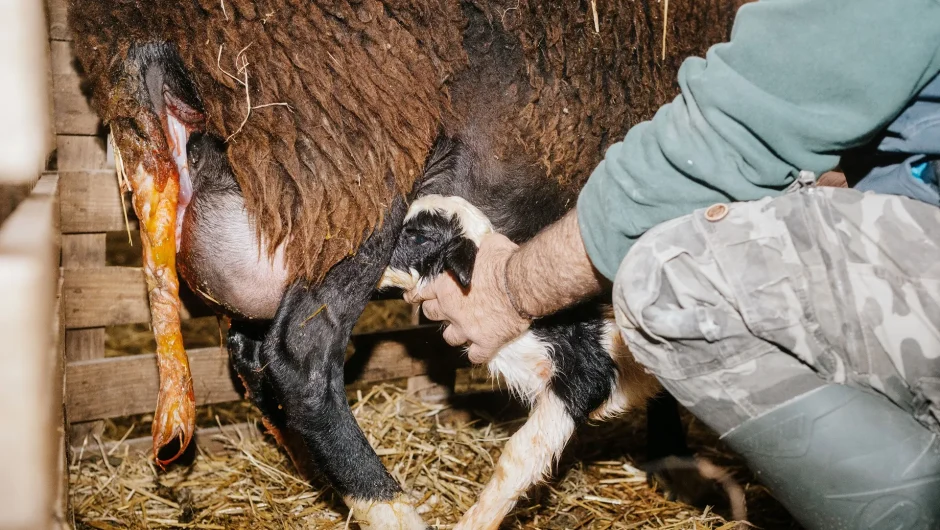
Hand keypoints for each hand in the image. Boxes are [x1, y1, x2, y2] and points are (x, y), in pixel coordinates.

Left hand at [406, 233, 530, 362]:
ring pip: (450, 338)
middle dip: (436, 312)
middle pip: (431, 315)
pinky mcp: (485, 343)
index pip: (423, 292)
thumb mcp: (487, 245)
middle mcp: (451, 309)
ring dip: (455, 333)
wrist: (523, 285)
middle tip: (445, 310)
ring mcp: (467, 328)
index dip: (418, 295)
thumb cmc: (504, 261)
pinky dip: (477, 353)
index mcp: (446, 285)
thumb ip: (478, 249)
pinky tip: (481, 349)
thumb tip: (482, 244)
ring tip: (464, 329)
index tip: (413, 298)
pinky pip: (475, 356)